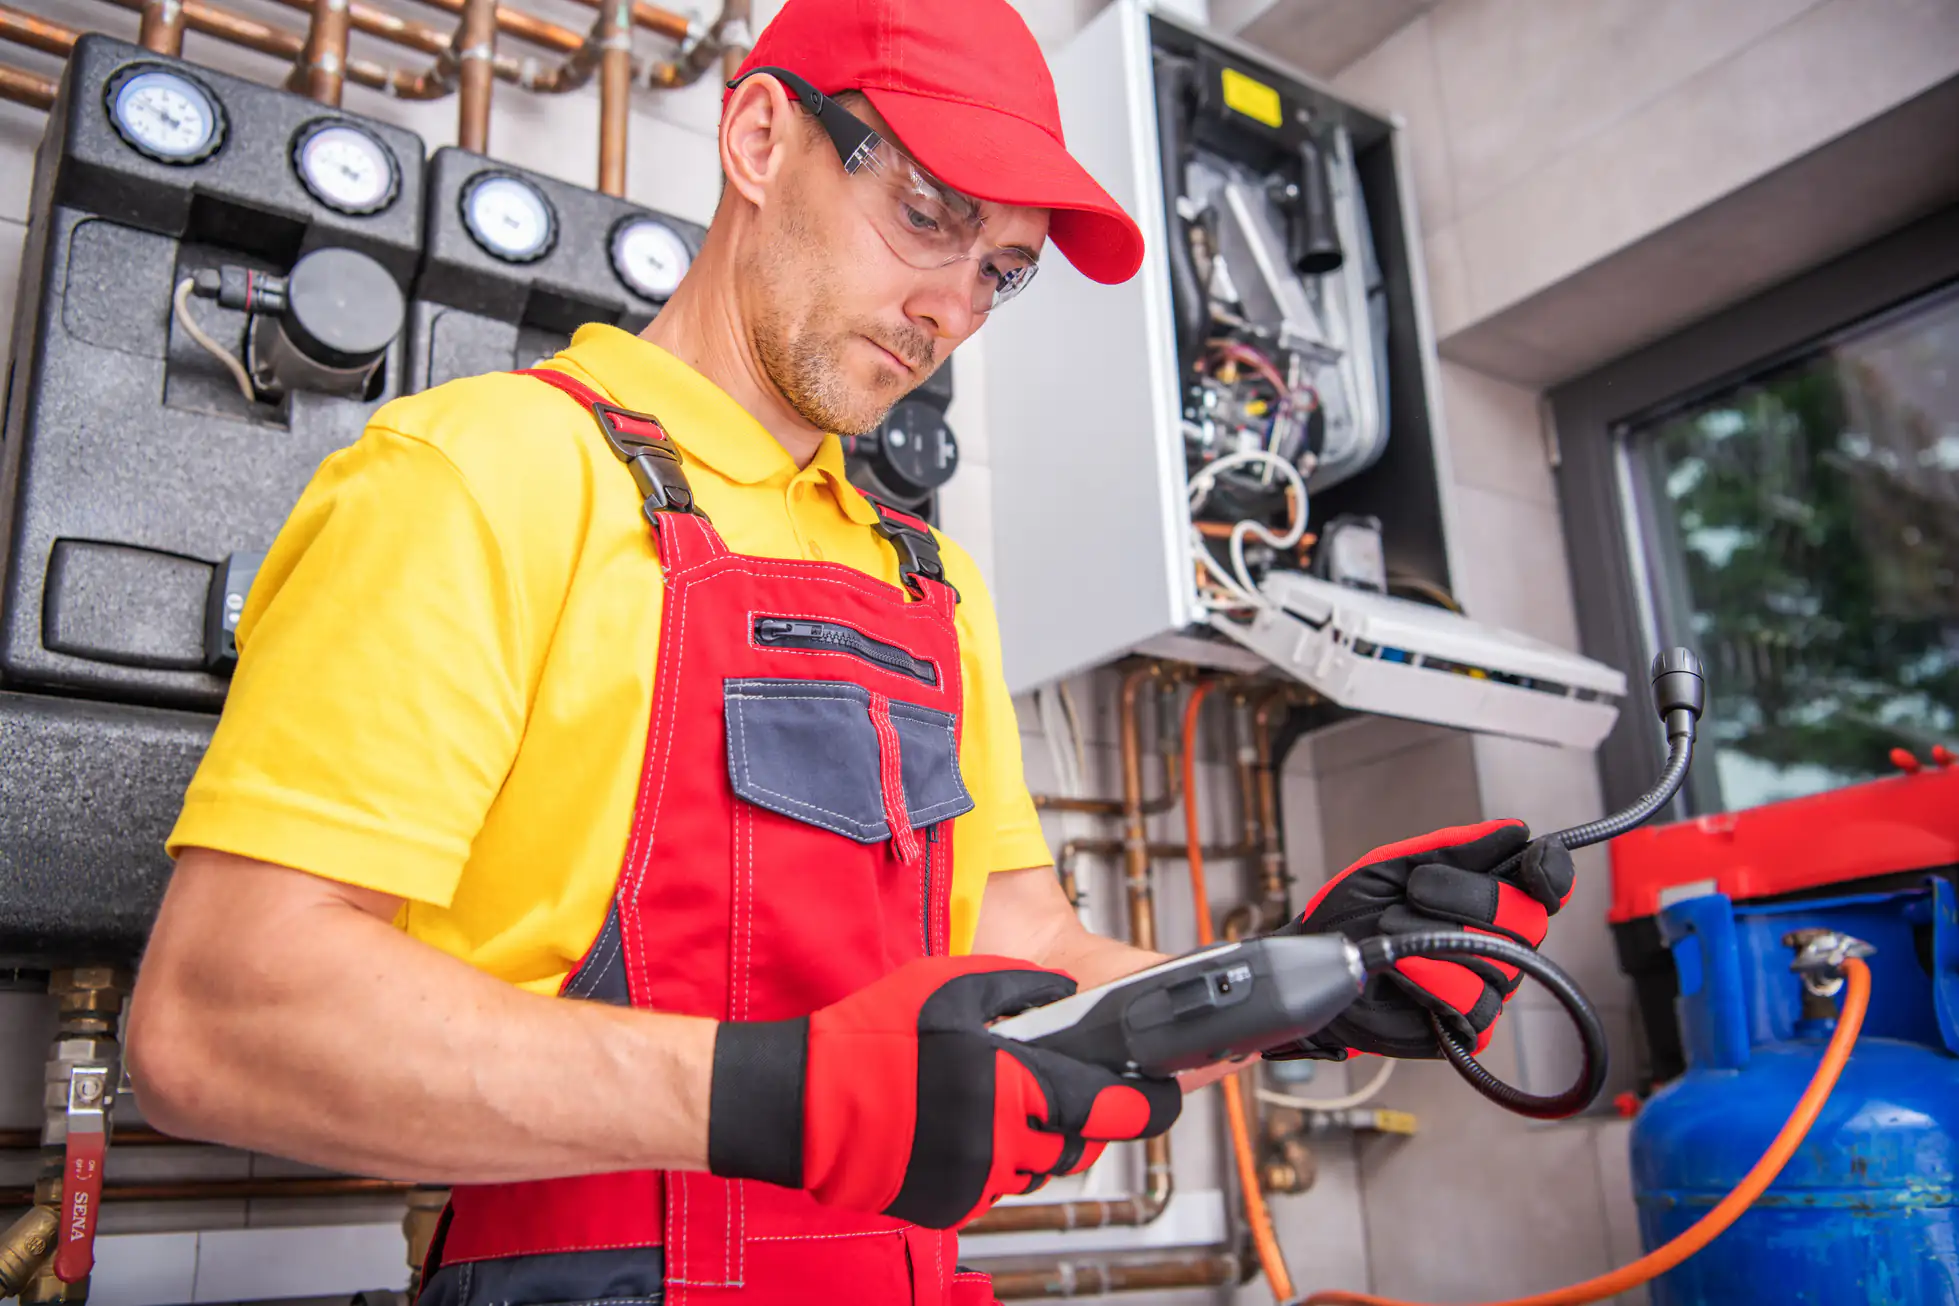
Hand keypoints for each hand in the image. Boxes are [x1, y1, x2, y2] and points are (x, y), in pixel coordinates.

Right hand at [706, 955, 1181, 1229]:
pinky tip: (961, 1124)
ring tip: (997, 1097)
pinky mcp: (951, 1205)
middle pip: (1080, 1142)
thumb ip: (1020, 987)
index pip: (1113, 1110)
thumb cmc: (873, 1037)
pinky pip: (996, 1184)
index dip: (1148, 1104)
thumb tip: (1065, 993)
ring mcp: (978, 1181)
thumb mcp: (951, 986)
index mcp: (1015, 1086)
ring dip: (1036, 1136)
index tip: (1164, 1094)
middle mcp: (1005, 1143)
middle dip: (1081, 1115)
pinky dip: (995, 1157)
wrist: (803, 1104)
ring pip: (1039, 1166)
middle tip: (1059, 1084)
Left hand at [1262, 819, 1572, 1060]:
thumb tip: (1513, 831)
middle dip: (1469, 897)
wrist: (1319, 962)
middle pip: (1527, 919)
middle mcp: (1499, 941)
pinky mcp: (1467, 1026)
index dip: (1551, 873)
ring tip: (1392, 928)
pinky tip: (1403, 969)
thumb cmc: (1354, 911)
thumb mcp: (1394, 864)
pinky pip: (1474, 1002)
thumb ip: (1452, 847)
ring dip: (1435, 937)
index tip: (1534, 863)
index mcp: (1489, 895)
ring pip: (1497, 961)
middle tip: (1416, 890)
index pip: (1546, 884)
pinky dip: (1432, 979)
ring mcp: (1487, 985)